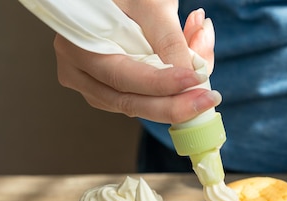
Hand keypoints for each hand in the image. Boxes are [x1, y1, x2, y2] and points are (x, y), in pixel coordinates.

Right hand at [53, 4, 218, 123]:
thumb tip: (191, 77)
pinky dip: (166, 89)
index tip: (196, 80)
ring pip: (136, 104)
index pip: (125, 77)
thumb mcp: (150, 4)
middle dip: (174, 105)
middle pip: (129, 101)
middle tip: (208, 99)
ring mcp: (90, 83)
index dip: (163, 84)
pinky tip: (188, 70)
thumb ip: (169, 40)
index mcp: (78, 45)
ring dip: (175, 95)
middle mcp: (78, 70)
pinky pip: (139, 98)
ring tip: (202, 69)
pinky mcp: (106, 88)